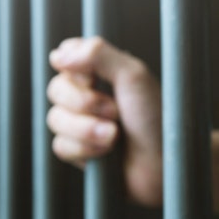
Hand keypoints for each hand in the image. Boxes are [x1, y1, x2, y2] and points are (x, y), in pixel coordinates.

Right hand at [47, 37, 161, 204]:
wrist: (164, 164)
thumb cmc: (157, 118)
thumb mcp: (133, 76)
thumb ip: (97, 54)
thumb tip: (57, 55)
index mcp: (102, 71)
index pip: (65, 56)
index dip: (73, 68)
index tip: (93, 77)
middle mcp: (89, 94)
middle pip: (55, 88)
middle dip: (84, 102)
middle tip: (115, 111)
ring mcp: (82, 123)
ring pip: (55, 119)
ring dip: (86, 128)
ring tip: (115, 135)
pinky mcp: (79, 151)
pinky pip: (61, 145)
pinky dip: (85, 148)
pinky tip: (107, 152)